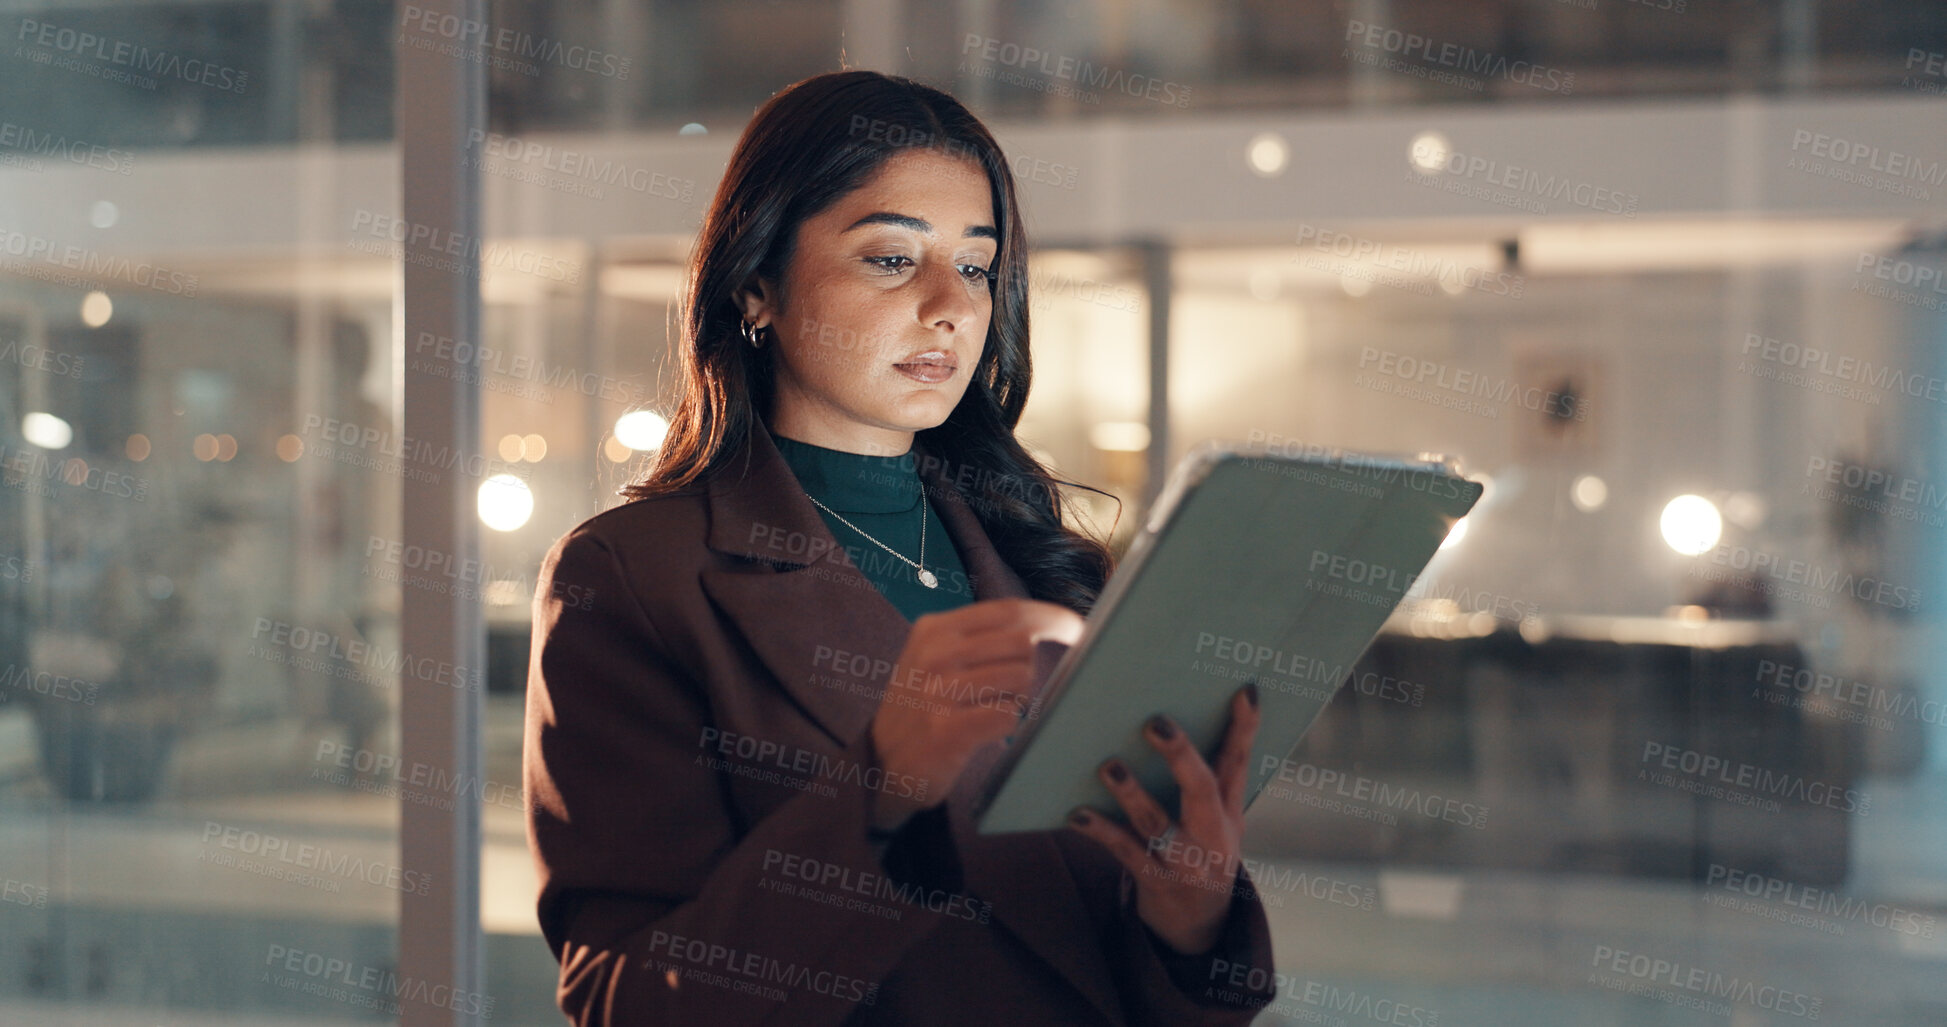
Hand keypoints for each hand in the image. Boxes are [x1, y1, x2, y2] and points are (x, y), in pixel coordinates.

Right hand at [868, 598, 1084, 831]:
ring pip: (1020, 679)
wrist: (880, 764)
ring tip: (988, 712)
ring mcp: (939, 691)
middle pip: (1021, 643)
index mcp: (935, 629)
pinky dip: (1007, 724)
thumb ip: (982, 638)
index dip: (1051, 617)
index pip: (1009, 611)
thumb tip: (1045, 624)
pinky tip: (984, 731)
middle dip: (1029, 667)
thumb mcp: (937, 658)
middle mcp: (935, 653)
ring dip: (1017, 699)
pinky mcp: (947, 729)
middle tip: (1008, 691)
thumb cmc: (922, 708)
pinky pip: (1008, 715)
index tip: (1076, 628)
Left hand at [1066, 684, 1260, 955]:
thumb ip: (1211, 774)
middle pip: (1202, 791)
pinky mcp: (1152, 879)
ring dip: (1132, 794)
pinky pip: (1123, 851)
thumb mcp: (1221, 817)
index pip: (1240, 763)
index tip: (1244, 691)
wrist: (1200, 922)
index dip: (1244, 728)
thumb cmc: (1203, 847)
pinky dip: (1100, 831)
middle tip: (1156, 722)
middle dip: (1180, 756)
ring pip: (1157, 824)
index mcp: (1230, 812)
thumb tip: (1180, 712)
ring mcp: (1183, 861)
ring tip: (1109, 765)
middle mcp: (1212, 836)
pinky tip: (1077, 814)